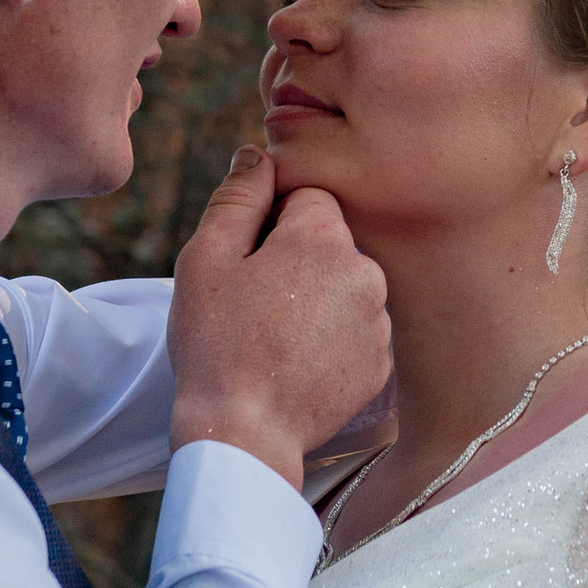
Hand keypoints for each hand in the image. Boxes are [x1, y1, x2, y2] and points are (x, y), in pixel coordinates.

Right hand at [169, 148, 391, 491]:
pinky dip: (332, 340)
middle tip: (255, 303)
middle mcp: (365, 270)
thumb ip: (238, 197)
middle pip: (330, 243)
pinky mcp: (382, 363)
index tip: (247, 260)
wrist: (245, 434)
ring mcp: (379, 320)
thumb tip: (258, 154)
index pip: (307, 197)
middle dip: (297, 260)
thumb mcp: (206, 258)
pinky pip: (356, 331)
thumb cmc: (217, 343)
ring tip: (274, 338)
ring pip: (344, 287)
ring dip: (316, 300)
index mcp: (324, 236)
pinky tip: (296, 363)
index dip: (271, 223)